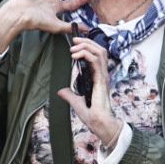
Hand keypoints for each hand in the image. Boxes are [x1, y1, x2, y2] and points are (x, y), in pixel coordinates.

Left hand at [56, 35, 124, 149]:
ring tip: (74, 47)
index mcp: (98, 78)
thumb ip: (70, 95)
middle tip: (74, 40)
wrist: (99, 123)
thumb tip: (61, 91)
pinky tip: (76, 55)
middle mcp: (103, 75)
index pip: (97, 56)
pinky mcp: (101, 79)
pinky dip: (86, 54)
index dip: (88, 47)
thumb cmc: (92, 115)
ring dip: (86, 46)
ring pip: (99, 52)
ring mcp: (103, 76)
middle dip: (87, 42)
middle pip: (99, 50)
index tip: (75, 44)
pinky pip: (96, 61)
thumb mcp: (76, 102)